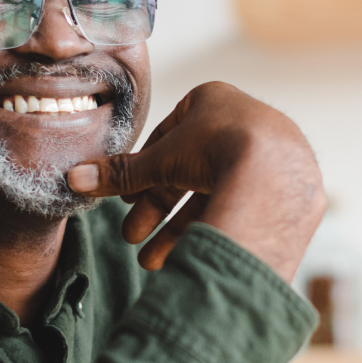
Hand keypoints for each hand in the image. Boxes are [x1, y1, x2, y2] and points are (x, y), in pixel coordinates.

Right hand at [68, 82, 325, 281]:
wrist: (277, 175)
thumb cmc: (215, 149)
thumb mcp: (158, 161)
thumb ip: (119, 173)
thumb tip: (74, 179)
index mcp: (213, 100)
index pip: (167, 139)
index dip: (143, 173)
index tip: (126, 199)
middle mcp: (244, 123)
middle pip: (187, 172)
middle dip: (156, 209)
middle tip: (132, 236)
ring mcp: (270, 157)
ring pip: (212, 195)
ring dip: (176, 230)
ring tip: (152, 262)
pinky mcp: (287, 189)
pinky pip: (240, 209)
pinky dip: (211, 231)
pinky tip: (188, 257)